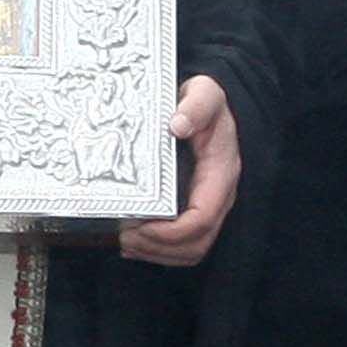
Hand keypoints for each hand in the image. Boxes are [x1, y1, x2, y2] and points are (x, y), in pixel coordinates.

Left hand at [119, 74, 236, 266]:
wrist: (207, 104)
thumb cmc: (206, 101)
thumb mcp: (204, 93)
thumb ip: (195, 106)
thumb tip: (178, 124)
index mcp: (221, 173)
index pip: (203, 218)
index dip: (172, 232)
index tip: (141, 227)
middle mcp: (219, 197)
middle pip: (196, 243)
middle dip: (159, 247)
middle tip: (125, 237)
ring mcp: (207, 206)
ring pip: (190, 251)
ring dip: (156, 253)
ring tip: (126, 242)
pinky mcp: (194, 210)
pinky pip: (183, 245)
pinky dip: (158, 251)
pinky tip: (134, 242)